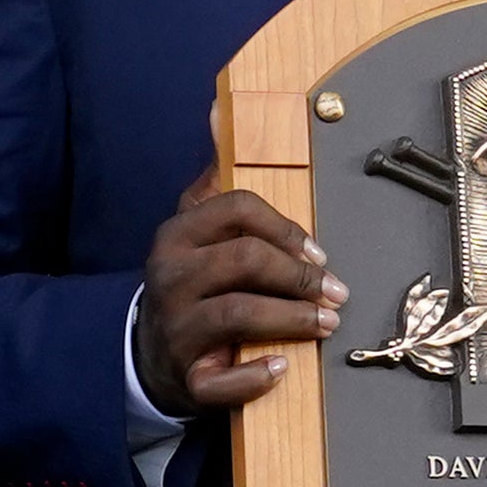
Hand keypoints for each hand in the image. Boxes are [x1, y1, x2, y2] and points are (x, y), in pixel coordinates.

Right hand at [136, 175, 343, 415]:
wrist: (151, 355)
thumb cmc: (193, 284)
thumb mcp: (196, 227)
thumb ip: (215, 175)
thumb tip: (218, 106)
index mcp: (176, 235)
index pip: (236, 210)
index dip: (286, 228)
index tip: (318, 251)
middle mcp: (169, 278)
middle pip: (245, 260)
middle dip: (299, 275)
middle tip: (335, 291)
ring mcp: (174, 328)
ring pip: (240, 313)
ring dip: (294, 319)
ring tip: (326, 324)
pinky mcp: (185, 377)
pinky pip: (222, 381)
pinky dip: (256, 376)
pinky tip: (282, 368)